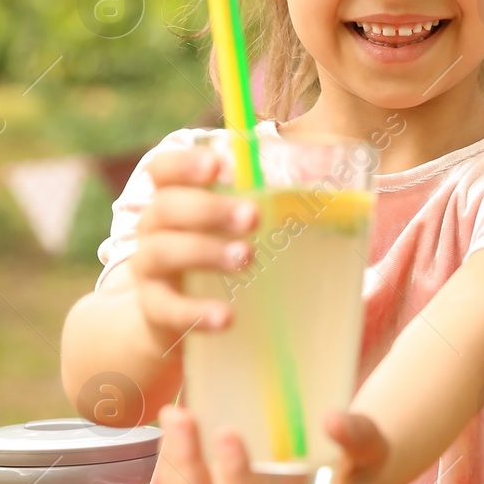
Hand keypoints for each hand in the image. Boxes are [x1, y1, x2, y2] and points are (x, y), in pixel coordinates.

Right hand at [130, 147, 257, 348]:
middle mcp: (152, 229)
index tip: (218, 165)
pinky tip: (225, 317)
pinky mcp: (154, 310)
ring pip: (163, 251)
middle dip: (210, 208)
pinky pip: (167, 308)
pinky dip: (196, 312)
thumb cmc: (217, 255)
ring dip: (206, 251)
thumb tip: (335, 184)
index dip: (184, 164)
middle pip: (167, 207)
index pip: (162, 170)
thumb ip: (272, 202)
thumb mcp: (238, 226)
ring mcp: (148, 269)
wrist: (175, 319)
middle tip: (253, 217)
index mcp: (172, 198)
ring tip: (246, 258)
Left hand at [155, 404, 392, 483]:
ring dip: (173, 468)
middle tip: (181, 415)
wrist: (349, 480)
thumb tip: (330, 420)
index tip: (226, 431)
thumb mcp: (373, 447)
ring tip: (173, 418)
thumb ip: (359, 435)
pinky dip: (173, 473)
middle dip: (188, 467)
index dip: (235, 479)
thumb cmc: (362, 462)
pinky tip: (174, 435)